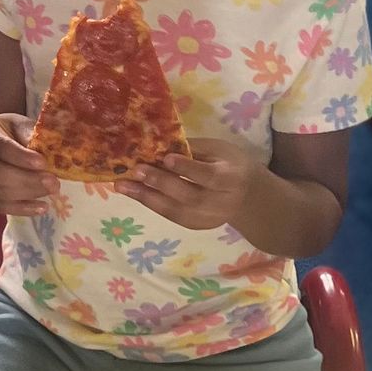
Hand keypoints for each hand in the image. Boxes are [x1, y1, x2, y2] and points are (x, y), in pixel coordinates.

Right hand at [0, 112, 57, 217]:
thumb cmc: (2, 134)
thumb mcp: (15, 124)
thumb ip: (29, 133)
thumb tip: (50, 147)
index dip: (20, 156)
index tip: (42, 163)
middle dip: (27, 180)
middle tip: (53, 182)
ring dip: (28, 194)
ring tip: (51, 191)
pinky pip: (0, 207)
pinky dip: (23, 209)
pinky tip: (41, 207)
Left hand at [119, 138, 261, 232]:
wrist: (248, 197)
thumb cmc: (231, 164)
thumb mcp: (219, 149)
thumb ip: (193, 149)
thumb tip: (159, 144)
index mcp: (231, 179)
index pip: (209, 176)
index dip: (188, 169)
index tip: (165, 158)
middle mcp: (221, 203)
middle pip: (189, 196)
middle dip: (160, 183)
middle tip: (136, 170)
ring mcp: (209, 219)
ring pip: (176, 211)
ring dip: (146, 197)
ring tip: (123, 186)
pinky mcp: (197, 226)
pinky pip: (172, 216)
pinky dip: (152, 204)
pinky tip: (135, 193)